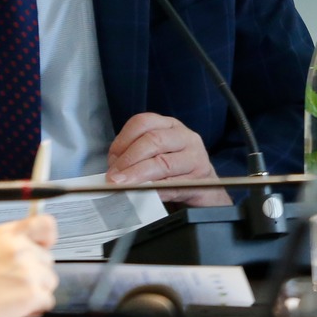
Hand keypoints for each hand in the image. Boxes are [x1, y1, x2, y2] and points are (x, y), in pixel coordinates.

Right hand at [0, 216, 57, 316]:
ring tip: (10, 298)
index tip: (43, 248)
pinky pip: (47, 301)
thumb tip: (28, 248)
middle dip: (34, 273)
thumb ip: (5, 244)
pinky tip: (15, 310)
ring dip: (35, 291)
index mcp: (7, 234)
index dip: (47, 238)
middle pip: (46, 260)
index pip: (45, 224)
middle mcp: (21, 248)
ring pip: (49, 281)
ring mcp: (29, 270)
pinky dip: (35, 308)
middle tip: (11, 285)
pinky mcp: (32, 293)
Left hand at [107, 114, 229, 205]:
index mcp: (170, 126)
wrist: (205, 188)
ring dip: (138, 176)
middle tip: (114, 177)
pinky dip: (154, 190)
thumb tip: (113, 171)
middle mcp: (185, 137)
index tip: (111, 159)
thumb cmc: (174, 170)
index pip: (143, 122)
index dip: (123, 140)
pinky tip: (143, 194)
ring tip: (123, 185)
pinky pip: (173, 185)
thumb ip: (134, 157)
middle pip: (154, 140)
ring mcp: (196, 157)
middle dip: (129, 159)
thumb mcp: (155, 155)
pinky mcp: (200, 179)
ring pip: (163, 163)